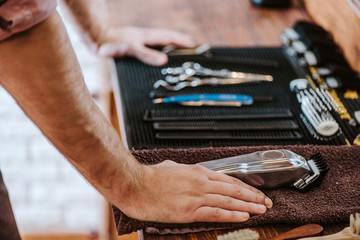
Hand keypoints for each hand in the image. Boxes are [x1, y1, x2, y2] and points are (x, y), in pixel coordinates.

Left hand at [97, 27, 196, 65]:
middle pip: (167, 38)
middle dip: (180, 42)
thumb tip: (164, 61)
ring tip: (181, 50)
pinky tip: (158, 56)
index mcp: (148, 36)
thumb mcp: (131, 49)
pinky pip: (151, 47)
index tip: (195, 44)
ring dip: (171, 45)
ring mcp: (140, 40)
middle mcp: (145, 37)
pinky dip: (160, 50)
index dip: (182, 41)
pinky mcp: (133, 46)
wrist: (96, 39)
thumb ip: (146, 55)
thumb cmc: (112, 43)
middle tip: (193, 46)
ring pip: (160, 42)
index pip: (169, 37)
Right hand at [116, 160, 272, 222]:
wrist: (136, 185)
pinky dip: (232, 214)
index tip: (254, 191)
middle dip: (252, 196)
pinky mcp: (190, 211)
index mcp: (197, 172)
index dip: (244, 186)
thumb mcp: (172, 167)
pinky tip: (243, 216)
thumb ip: (186, 172)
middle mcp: (201, 183)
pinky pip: (216, 212)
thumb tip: (193, 174)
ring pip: (229, 201)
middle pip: (233, 189)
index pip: (228, 179)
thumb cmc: (151, 177)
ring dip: (248, 205)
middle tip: (266, 201)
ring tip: (262, 209)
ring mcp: (197, 197)